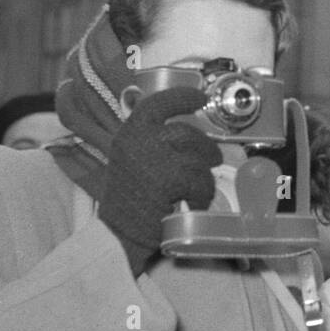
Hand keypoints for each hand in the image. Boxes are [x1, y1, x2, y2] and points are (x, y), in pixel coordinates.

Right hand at [100, 86, 220, 276]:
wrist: (118, 232)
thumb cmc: (128, 198)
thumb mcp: (132, 159)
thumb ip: (152, 141)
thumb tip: (189, 131)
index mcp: (130, 132)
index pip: (160, 103)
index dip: (183, 98)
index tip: (200, 98)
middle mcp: (141, 139)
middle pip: (189, 134)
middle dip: (206, 148)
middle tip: (212, 159)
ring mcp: (156, 158)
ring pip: (200, 161)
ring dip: (203, 179)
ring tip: (193, 192)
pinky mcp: (170, 180)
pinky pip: (202, 183)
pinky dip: (201, 197)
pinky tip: (189, 205)